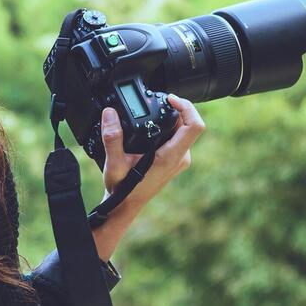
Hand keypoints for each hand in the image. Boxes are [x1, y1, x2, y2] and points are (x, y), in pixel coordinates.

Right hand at [94, 96, 204, 260]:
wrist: (125, 206)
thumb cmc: (123, 189)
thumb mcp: (114, 163)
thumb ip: (112, 137)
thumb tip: (110, 113)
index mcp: (171, 156)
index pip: (194, 126)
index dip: (186, 107)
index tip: (169, 99)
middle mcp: (180, 158)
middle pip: (189, 124)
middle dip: (175, 109)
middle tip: (157, 101)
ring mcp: (179, 160)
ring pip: (183, 131)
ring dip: (171, 118)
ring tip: (153, 112)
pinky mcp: (175, 161)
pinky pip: (178, 138)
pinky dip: (168, 128)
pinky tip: (153, 126)